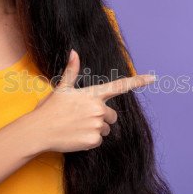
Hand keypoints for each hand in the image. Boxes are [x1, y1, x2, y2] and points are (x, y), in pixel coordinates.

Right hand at [27, 48, 155, 152]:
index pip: (120, 85)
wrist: (39, 130)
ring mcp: (96, 124)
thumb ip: (72, 71)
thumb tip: (74, 52)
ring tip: (77, 127)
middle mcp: (98, 108)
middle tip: (82, 118)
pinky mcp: (93, 140)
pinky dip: (89, 140)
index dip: (138, 81)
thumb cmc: (50, 108)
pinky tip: (76, 136)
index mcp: (93, 94)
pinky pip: (98, 141)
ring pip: (105, 129)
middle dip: (102, 118)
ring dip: (95, 129)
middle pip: (112, 116)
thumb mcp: (62, 88)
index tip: (153, 78)